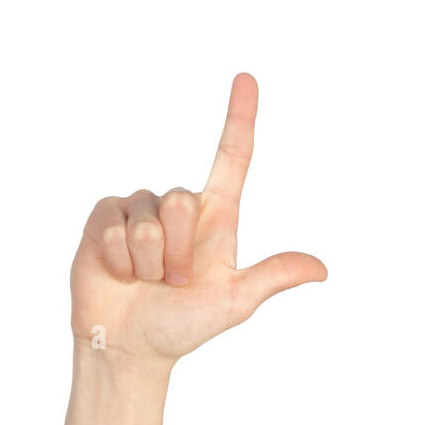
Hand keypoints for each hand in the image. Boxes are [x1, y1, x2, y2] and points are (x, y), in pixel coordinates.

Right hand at [69, 73, 326, 369]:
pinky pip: (113, 225)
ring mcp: (139, 210)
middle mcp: (178, 208)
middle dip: (176, 251)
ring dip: (147, 261)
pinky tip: (119, 273)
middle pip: (182, 199)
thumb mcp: (234, 302)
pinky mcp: (104, 218)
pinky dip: (118, 259)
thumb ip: (272, 277)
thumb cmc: (184, 325)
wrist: (131, 346)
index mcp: (216, 218)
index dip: (240, 118)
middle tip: (172, 281)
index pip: (232, 158)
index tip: (247, 78)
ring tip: (145, 280)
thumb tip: (321, 269)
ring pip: (146, 218)